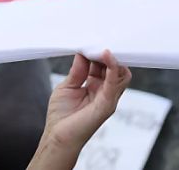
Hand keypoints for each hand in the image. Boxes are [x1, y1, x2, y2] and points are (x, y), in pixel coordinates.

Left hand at [28, 51, 130, 169]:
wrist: (58, 137)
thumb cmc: (62, 116)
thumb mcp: (68, 86)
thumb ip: (78, 70)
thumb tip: (83, 52)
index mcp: (95, 86)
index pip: (104, 65)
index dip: (98, 53)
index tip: (91, 42)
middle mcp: (105, 91)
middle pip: (115, 68)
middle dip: (107, 54)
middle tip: (97, 42)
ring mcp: (108, 98)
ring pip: (120, 74)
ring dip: (111, 58)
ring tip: (101, 47)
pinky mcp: (107, 104)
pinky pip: (114, 83)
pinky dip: (112, 67)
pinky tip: (106, 56)